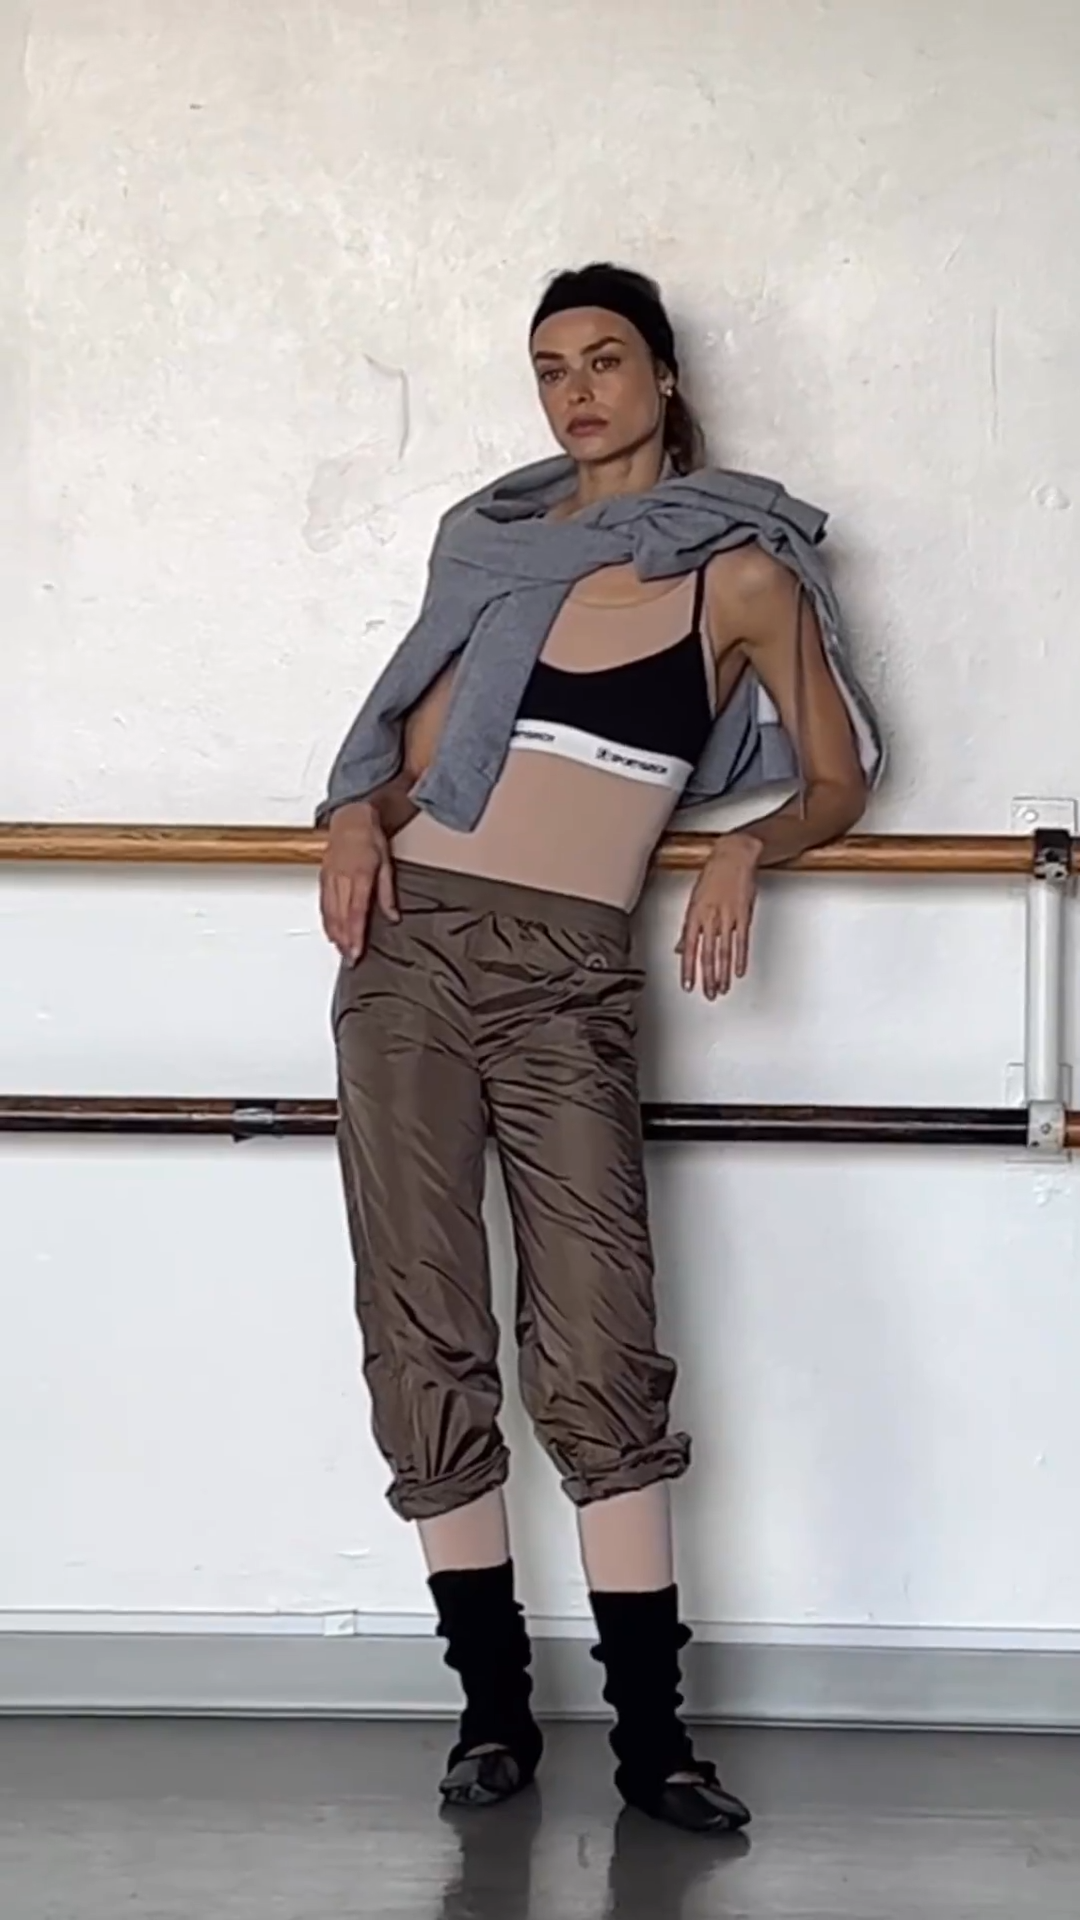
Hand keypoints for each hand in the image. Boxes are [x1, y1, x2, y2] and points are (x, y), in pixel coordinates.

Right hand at [319, 801, 398, 962]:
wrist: (350, 818)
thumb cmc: (370, 838)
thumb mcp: (386, 864)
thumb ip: (387, 893)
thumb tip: (393, 916)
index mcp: (360, 875)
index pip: (356, 912)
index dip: (355, 934)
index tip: (357, 951)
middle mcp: (342, 878)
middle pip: (341, 917)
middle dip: (345, 940)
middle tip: (350, 959)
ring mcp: (330, 878)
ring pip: (329, 913)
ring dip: (334, 934)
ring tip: (341, 950)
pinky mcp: (323, 877)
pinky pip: (323, 904)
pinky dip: (326, 921)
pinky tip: (331, 932)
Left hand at [677, 833, 761, 999]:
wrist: (734, 855)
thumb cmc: (714, 874)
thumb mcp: (695, 899)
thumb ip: (689, 927)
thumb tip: (681, 947)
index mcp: (694, 914)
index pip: (689, 948)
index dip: (688, 970)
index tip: (688, 985)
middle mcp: (709, 917)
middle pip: (706, 954)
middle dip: (706, 978)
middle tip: (708, 994)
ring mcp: (727, 917)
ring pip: (723, 951)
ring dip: (722, 974)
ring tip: (722, 988)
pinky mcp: (743, 915)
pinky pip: (741, 941)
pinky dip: (740, 958)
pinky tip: (738, 971)